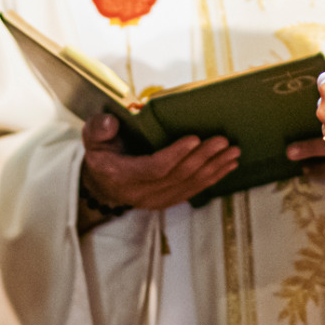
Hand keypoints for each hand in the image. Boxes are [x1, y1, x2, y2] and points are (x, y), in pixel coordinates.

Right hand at [80, 114, 239, 217]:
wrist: (102, 184)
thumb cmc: (101, 155)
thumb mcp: (92, 139)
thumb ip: (98, 129)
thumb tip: (110, 122)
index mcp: (122, 176)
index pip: (154, 168)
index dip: (176, 155)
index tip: (194, 139)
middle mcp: (141, 193)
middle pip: (178, 176)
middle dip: (203, 158)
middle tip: (222, 141)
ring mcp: (156, 200)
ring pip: (190, 185)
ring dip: (214, 168)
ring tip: (233, 152)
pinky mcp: (168, 201)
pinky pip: (194, 191)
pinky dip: (213, 178)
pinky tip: (228, 166)